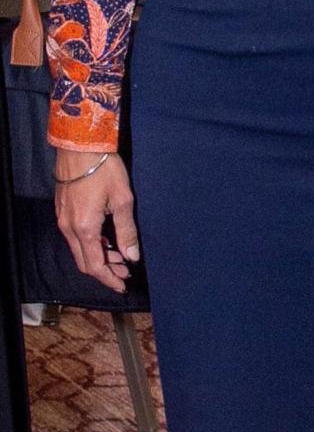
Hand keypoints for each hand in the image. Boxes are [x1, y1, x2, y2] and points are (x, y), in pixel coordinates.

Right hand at [53, 151, 138, 292]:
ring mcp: (63, 219)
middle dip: (105, 271)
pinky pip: (75, 237)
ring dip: (99, 258)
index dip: (109, 279)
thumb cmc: (104, 168)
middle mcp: (69, 228)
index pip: (95, 266)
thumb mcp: (122, 199)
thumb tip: (132, 256)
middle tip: (125, 273)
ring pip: (79, 250)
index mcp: (85, 228)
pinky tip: (106, 240)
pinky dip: (91, 245)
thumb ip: (126, 230)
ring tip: (120, 258)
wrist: (80, 145)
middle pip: (84, 262)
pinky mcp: (62, 211)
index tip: (122, 286)